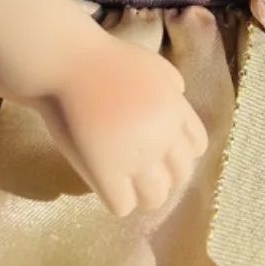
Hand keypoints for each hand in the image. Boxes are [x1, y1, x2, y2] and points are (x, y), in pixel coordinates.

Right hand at [33, 31, 208, 217]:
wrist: (66, 64)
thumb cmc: (104, 60)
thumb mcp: (152, 64)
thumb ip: (171, 83)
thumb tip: (178, 96)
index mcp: (175, 112)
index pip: (197, 148)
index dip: (180, 153)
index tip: (163, 153)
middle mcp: (162, 137)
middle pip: (180, 177)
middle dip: (165, 178)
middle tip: (144, 175)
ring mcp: (135, 157)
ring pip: (155, 199)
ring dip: (143, 197)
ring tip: (127, 189)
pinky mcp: (106, 172)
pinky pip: (123, 205)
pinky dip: (117, 202)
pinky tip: (107, 190)